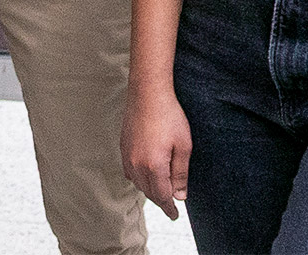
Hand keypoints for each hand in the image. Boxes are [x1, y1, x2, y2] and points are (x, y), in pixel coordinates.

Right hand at [122, 83, 190, 220]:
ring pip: (138, 183)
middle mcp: (137, 164)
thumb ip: (181, 174)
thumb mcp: (183, 146)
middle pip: (149, 192)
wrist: (147, 93)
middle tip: (172, 204)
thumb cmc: (169, 116)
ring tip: (161, 190)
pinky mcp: (123, 147)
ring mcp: (127, 156)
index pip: (162, 196)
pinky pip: (130, 171)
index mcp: (154, 166)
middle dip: (161, 200)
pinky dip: (139, 178)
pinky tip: (147, 174)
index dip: (169, 208)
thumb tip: (180, 195)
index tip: (175, 215)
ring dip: (150, 189)